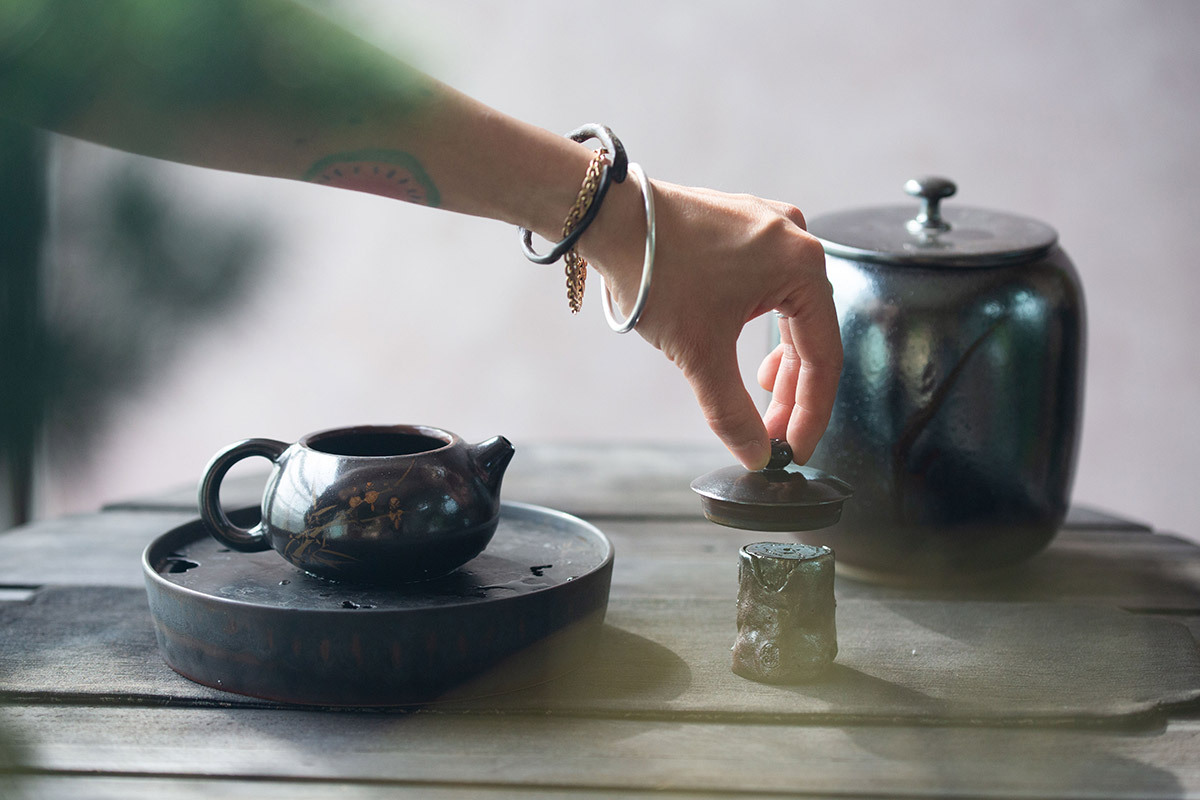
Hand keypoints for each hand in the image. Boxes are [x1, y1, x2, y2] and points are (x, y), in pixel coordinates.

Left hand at [583, 179, 842, 469]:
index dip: (811, 414)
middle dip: (790, 392)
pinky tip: (746, 351)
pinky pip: (771, 288)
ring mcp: (771, 229)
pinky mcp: (746, 227)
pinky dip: (762, 327)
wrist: (608, 219)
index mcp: (803, 266)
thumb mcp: (700, 353)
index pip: (824, 358)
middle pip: (809, 335)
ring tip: (760, 396)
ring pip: (790, 313)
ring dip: (777, 362)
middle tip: (771, 436)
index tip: (795, 451)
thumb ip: (733, 412)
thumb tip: (755, 456)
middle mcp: (797, 240)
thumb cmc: (656, 272)